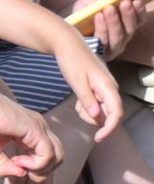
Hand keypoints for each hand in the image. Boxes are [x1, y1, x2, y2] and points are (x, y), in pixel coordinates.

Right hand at [0, 89, 62, 183]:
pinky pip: (47, 155)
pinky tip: (20, 164)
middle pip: (52, 165)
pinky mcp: (37, 130)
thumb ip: (5, 169)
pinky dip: (36, 164)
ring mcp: (40, 130)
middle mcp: (39, 133)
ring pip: (55, 160)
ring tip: (17, 177)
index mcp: (29, 136)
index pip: (45, 163)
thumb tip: (20, 176)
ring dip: (36, 176)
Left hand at [46, 16, 126, 140]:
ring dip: (89, 112)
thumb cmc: (72, 61)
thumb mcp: (76, 81)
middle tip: (78, 108)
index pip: (116, 114)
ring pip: (101, 111)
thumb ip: (87, 100)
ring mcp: (106, 89)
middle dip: (93, 118)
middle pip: (108, 114)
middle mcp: (111, 89)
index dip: (109, 128)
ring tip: (77, 100)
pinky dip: (87, 106)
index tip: (98, 138)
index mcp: (108, 88)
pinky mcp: (99, 89)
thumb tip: (97, 117)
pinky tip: (79, 98)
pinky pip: (96, 104)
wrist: (68, 45)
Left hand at [73, 0, 148, 58]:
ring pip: (118, 37)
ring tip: (108, 8)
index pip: (139, 20)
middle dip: (128, 15)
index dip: (140, 10)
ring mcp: (110, 49)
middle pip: (130, 29)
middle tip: (125, 2)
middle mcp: (121, 39)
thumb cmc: (83, 15)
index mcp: (125, 26)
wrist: (61, 30)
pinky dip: (101, 29)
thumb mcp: (94, 0)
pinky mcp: (98, 54)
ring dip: (115, 22)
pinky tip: (98, 17)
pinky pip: (102, 43)